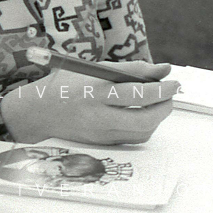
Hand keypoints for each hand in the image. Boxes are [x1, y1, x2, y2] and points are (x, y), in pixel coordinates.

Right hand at [1, 61, 178, 145]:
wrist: (38, 113)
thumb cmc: (69, 84)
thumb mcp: (97, 68)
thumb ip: (133, 69)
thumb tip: (165, 69)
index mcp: (96, 92)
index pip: (138, 94)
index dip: (162, 89)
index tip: (174, 82)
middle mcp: (98, 116)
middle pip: (143, 119)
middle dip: (164, 107)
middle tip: (170, 95)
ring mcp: (100, 134)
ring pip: (142, 132)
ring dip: (157, 118)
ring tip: (159, 103)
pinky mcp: (101, 144)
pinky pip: (132, 140)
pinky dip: (145, 127)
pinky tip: (145, 115)